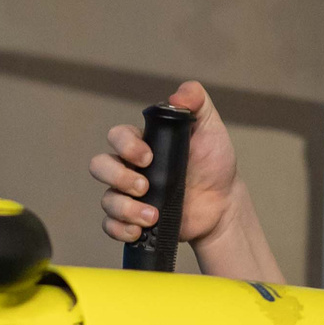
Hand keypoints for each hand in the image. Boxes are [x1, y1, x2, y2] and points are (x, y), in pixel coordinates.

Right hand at [92, 80, 240, 245]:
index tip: (148, 156)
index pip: (117, 136)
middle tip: (145, 186)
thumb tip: (178, 94)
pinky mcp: (133, 220)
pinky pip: (110, 225)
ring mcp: (130, 196)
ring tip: (152, 216)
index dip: (126, 145)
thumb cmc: (214, 164)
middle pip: (100, 166)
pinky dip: (120, 229)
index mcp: (143, 143)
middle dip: (119, 177)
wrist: (224, 204)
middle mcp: (131, 168)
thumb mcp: (210, 127)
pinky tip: (139, 230)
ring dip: (125, 208)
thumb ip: (197, 102)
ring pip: (106, 199)